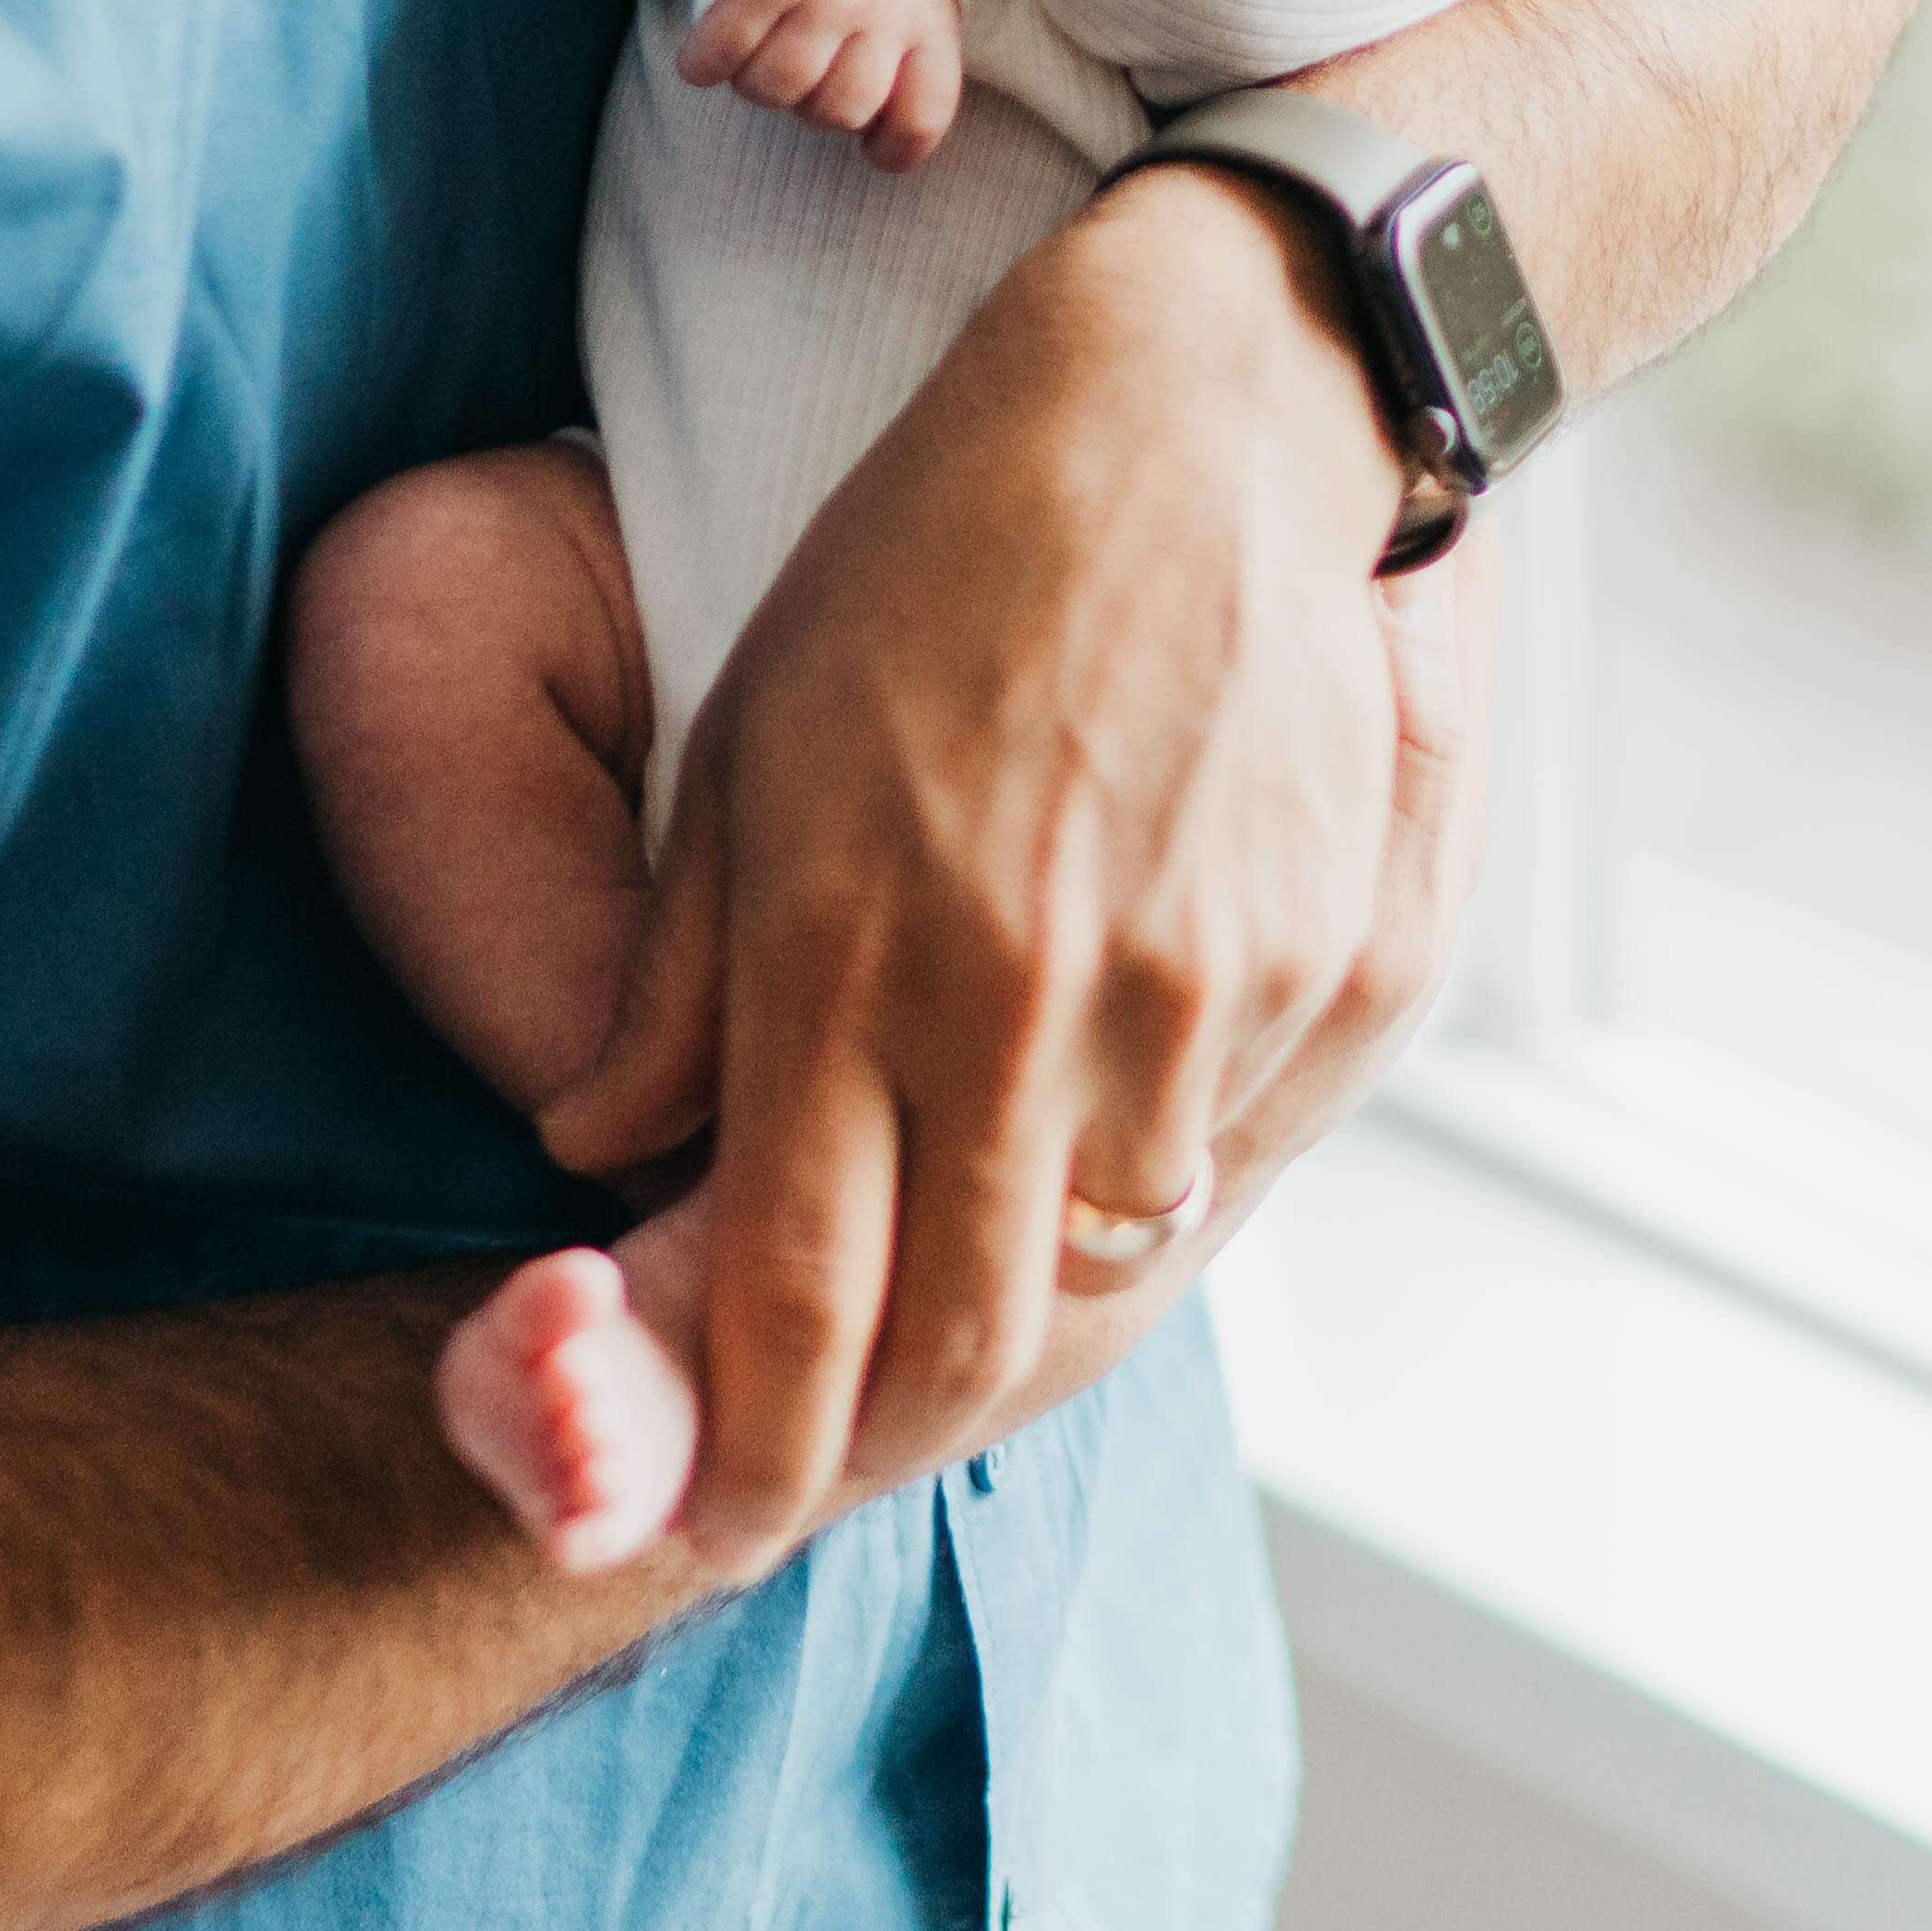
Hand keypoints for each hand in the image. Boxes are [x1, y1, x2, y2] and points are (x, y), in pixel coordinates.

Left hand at [540, 175, 1450, 1565]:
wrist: (1202, 411)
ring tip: (983, 1239)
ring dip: (1036, 1286)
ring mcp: (1192, 990)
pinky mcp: (1328, 962)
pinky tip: (1119, 1097)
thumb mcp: (758, 744)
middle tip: (840, 1452)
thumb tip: (603, 1147)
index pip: (793, 1294)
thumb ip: (683, 977)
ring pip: (1110, 1258)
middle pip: (963, 1336)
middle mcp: (1022, 996)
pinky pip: (1234, 1149)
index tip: (710, 1519)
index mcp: (852, 948)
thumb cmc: (943, 559)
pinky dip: (1162, 1170)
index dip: (750, 1449)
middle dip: (890, 1432)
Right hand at [682, 0, 964, 169]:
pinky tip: (705, 53)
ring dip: (756, 83)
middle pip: (838, 111)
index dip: (894, 148)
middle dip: (812, 105)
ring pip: (777, 89)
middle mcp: (880, 2)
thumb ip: (905, 62)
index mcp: (928, 13)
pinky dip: (703, 62)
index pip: (922, 115)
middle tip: (803, 68)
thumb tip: (882, 150)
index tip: (871, 148)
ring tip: (760, 50)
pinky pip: (721, 53)